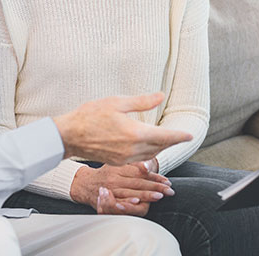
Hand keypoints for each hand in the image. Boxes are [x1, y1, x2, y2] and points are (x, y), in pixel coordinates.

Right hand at [54, 92, 191, 164]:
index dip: (179, 136)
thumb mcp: (117, 102)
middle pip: (160, 147)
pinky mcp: (117, 161)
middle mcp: (132, 149)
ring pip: (151, 155)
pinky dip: (150, 153)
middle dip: (172, 142)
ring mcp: (124, 158)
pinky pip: (140, 159)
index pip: (164, 136)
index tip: (190, 135)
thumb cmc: (90, 115)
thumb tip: (161, 96)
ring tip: (169, 141)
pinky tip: (151, 148)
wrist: (69, 136)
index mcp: (134, 133)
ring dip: (162, 148)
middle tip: (183, 137)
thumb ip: (142, 102)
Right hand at [71, 160, 174, 216]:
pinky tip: (137, 202)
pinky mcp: (105, 200)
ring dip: (146, 195)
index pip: (141, 172)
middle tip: (169, 190)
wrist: (84, 183)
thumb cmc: (105, 172)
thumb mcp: (118, 163)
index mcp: (120, 167)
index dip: (155, 177)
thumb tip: (148, 165)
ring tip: (159, 196)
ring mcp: (110, 189)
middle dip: (156, 187)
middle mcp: (115, 178)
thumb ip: (134, 164)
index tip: (167, 181)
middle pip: (139, 183)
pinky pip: (118, 201)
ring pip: (130, 192)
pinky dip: (127, 202)